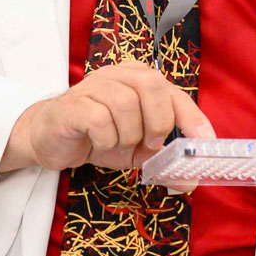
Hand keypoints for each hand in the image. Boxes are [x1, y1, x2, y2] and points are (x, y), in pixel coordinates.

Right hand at [0, 61, 214, 173]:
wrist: (51, 140)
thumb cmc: (98, 138)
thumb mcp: (137, 149)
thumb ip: (164, 159)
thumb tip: (190, 181)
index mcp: (139, 79)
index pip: (174, 92)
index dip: (192, 117)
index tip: (204, 143)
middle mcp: (118, 74)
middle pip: (152, 85)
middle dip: (157, 121)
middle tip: (149, 144)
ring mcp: (94, 86)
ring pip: (125, 105)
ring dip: (127, 137)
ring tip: (116, 146)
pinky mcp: (73, 104)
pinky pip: (100, 120)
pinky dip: (106, 141)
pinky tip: (98, 144)